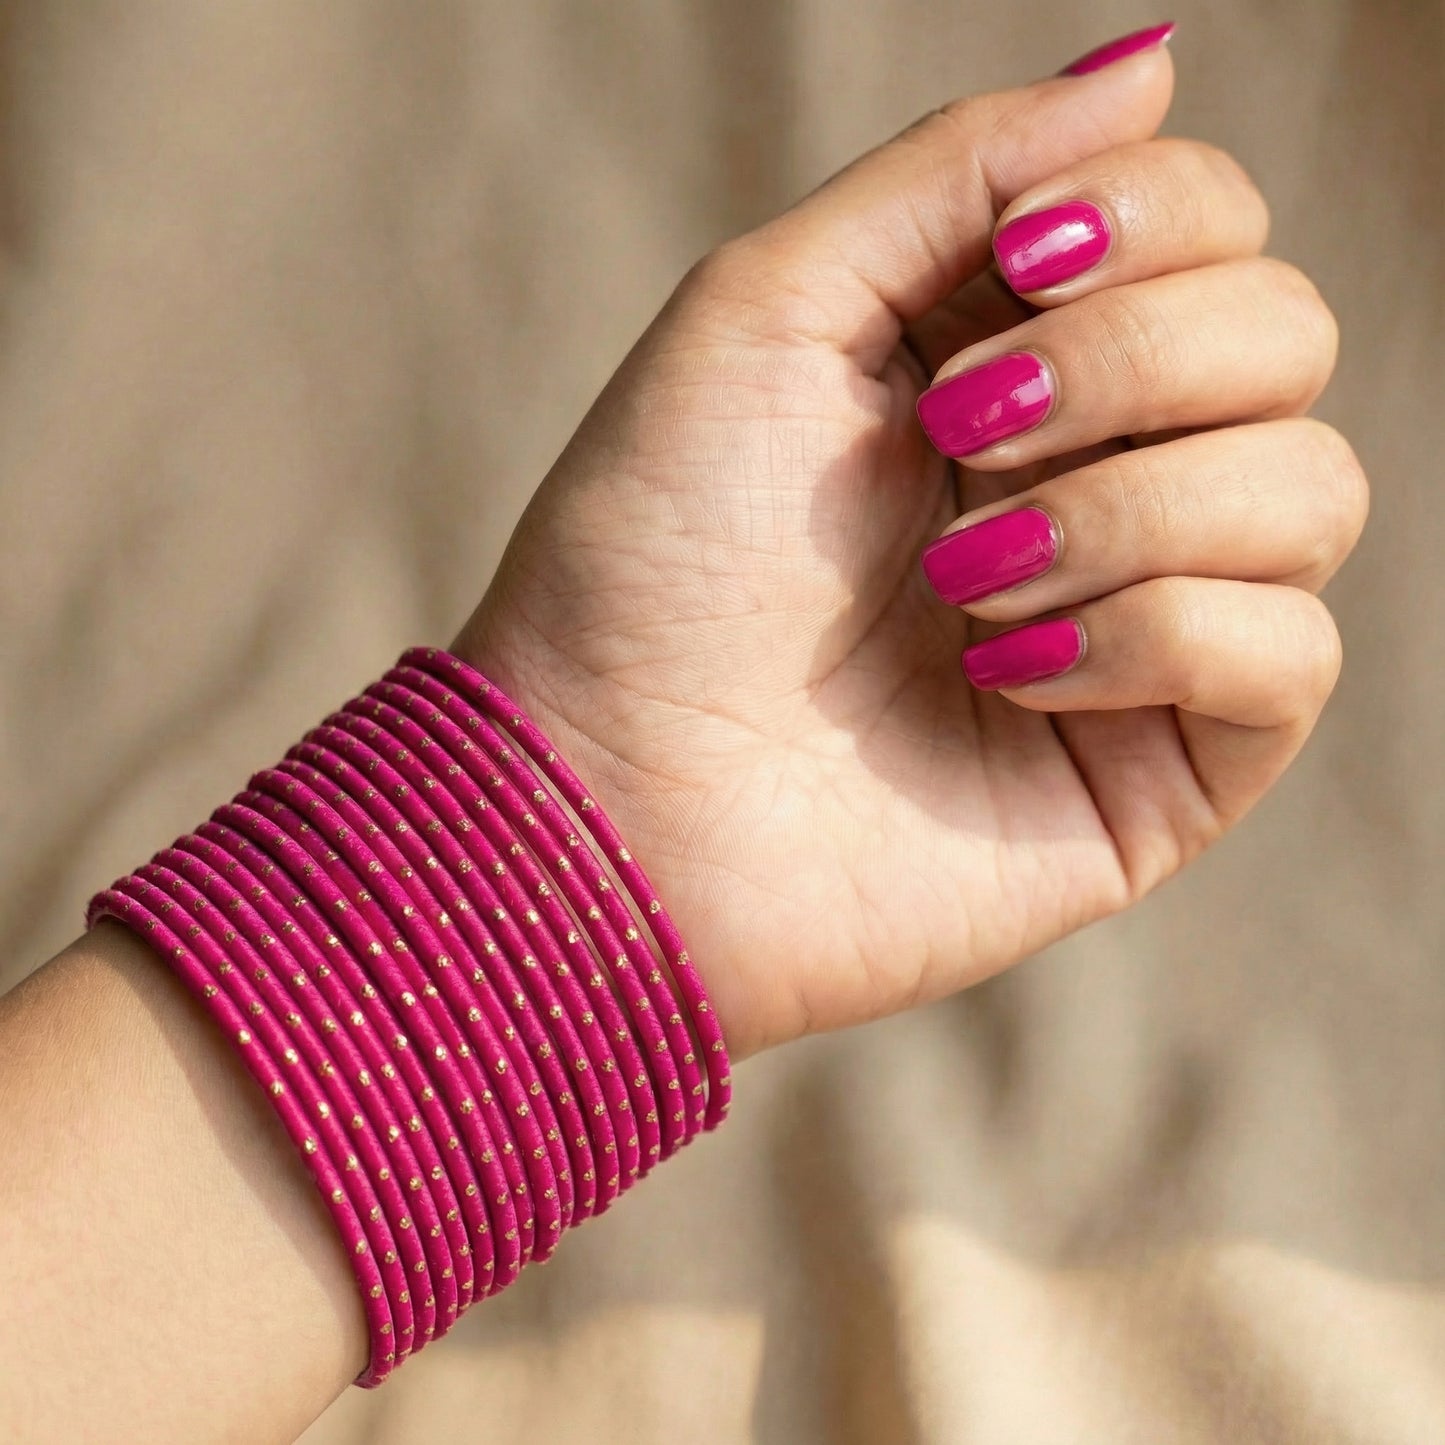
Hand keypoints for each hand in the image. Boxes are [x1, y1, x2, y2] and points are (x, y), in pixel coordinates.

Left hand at [454, 47, 1363, 1059]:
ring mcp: (1144, 628)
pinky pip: (1289, 655)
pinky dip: (1153, 637)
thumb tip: (1154, 64)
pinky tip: (1005, 679)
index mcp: (1020, 360)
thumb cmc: (659, 549)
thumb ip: (958, 174)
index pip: (1215, 226)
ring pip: (1312, 489)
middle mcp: (1103, 479)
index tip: (1013, 270)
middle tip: (960, 440)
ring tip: (965, 581)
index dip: (1149, 220)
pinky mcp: (1166, 768)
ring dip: (1127, 511)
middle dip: (1130, 364)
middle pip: (1285, 336)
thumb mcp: (775, 305)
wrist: (610, 790)